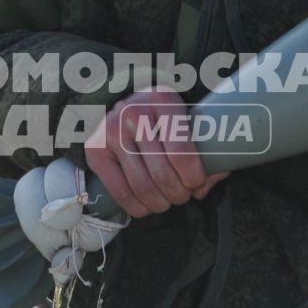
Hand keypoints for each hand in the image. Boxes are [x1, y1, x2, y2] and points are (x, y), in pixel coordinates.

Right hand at [84, 86, 228, 217]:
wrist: (121, 102)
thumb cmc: (161, 115)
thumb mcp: (184, 117)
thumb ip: (205, 146)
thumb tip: (211, 180)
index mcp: (162, 101)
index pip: (181, 152)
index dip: (193, 178)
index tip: (196, 185)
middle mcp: (133, 114)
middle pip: (161, 173)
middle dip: (177, 194)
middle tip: (182, 196)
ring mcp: (111, 132)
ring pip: (141, 185)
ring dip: (159, 203)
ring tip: (165, 202)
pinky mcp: (95, 150)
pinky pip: (118, 190)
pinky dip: (136, 207)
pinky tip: (145, 207)